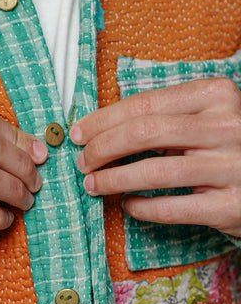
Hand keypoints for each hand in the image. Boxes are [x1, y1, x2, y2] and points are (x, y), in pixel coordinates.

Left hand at [69, 78, 240, 237]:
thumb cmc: (226, 144)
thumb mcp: (205, 117)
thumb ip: (164, 115)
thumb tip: (99, 127)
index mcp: (215, 95)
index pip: (144, 104)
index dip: (102, 120)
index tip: (78, 133)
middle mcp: (226, 126)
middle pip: (144, 134)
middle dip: (101, 148)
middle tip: (81, 161)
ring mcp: (232, 167)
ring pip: (154, 172)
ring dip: (113, 180)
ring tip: (93, 184)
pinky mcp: (231, 206)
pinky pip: (171, 208)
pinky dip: (141, 208)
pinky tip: (127, 205)